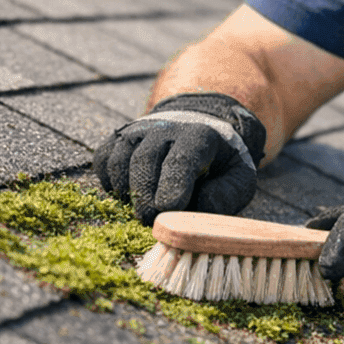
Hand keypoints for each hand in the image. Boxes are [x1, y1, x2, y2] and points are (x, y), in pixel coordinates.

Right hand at [93, 93, 266, 223]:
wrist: (200, 123)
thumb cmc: (220, 161)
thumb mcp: (240, 175)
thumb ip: (228, 193)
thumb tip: (201, 206)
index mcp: (200, 135)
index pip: (182, 158)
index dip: (173, 183)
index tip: (169, 208)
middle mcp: (165, 128)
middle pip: (145, 159)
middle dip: (145, 194)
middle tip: (150, 220)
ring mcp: (138, 131)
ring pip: (120, 160)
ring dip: (125, 190)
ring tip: (141, 209)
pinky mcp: (119, 139)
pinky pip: (103, 159)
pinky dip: (108, 181)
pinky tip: (126, 194)